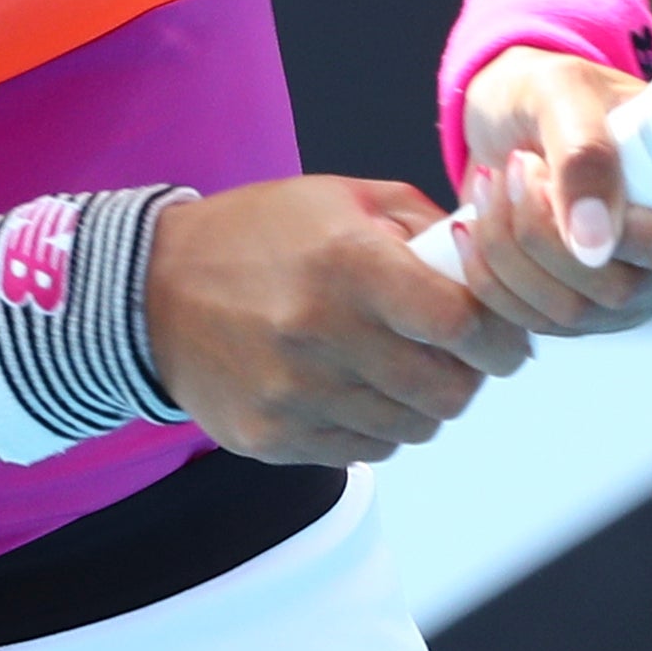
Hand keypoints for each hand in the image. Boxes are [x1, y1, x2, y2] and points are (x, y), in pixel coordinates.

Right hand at [147, 175, 532, 465]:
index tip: (501, 337)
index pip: (461, 323)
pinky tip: (351, 390)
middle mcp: (323, 334)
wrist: (150, 290)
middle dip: (466, 377)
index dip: (497, 336)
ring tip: (397, 370)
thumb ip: (422, 223)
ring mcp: (295, 395)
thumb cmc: (257, 235)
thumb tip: (487, 260)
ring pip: (410, 430)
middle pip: (446, 392)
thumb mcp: (341, 197)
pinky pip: (362, 453)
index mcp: (348, 264)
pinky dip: (373, 427)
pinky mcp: (272, 439)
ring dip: (419, 406)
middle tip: (453, 358)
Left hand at [454, 46, 651, 337]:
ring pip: (570, 312)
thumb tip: (595, 246)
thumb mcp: (565, 92)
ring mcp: (634, 290)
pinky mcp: (583, 309)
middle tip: (510, 167)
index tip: (541, 173)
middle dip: (542, 233)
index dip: (618, 232)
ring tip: (488, 182)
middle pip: (620, 290)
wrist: (509, 112)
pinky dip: (490, 276)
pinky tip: (471, 224)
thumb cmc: (551, 88)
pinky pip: (534, 321)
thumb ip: (586, 157)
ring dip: (508, 251)